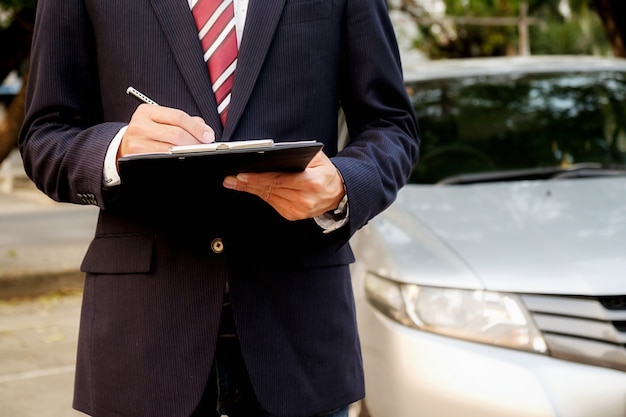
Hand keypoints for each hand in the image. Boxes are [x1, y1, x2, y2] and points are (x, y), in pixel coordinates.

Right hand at [118, 104, 214, 157]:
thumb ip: (183, 121)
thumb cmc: (149, 132)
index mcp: (147, 111)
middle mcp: (139, 126)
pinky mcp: (136, 159)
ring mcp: (136, 143)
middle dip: (195, 142)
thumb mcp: (161, 120)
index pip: (178, 117)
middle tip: (205, 147)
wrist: (124, 146)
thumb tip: (204, 129)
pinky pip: (162, 160)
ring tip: (196, 154)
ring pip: (170, 149)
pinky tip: (183, 160)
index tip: (209, 136)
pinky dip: (176, 161)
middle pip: (175, 134)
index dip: (197, 127)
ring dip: (187, 153)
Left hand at [222, 151, 344, 220]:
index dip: (258, 178)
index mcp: (312, 183)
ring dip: (249, 190)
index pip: (279, 180)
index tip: (241, 175)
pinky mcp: (292, 215)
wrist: (338, 193)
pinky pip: (272, 203)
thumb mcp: (317, 158)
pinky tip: (249, 188)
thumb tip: (271, 153)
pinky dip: (260, 195)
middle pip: (269, 190)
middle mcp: (304, 199)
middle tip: (230, 179)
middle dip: (247, 184)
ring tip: (234, 182)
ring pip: (268, 197)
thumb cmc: (325, 173)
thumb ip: (297, 154)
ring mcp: (298, 210)